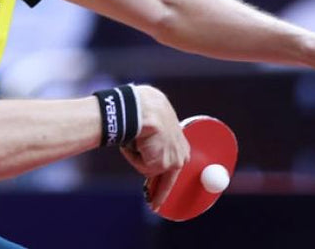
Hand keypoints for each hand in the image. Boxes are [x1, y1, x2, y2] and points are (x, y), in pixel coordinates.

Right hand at [119, 85, 189, 209]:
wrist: (144, 108)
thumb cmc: (146, 108)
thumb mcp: (155, 122)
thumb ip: (155, 136)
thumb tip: (143, 141)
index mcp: (181, 143)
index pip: (174, 166)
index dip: (165, 178)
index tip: (160, 189)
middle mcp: (182, 154)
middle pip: (168, 180)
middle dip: (159, 193)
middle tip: (154, 206)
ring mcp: (173, 161)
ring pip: (147, 169)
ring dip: (137, 158)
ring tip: (135, 140)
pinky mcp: (162, 165)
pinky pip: (140, 166)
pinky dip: (133, 156)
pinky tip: (135, 142)